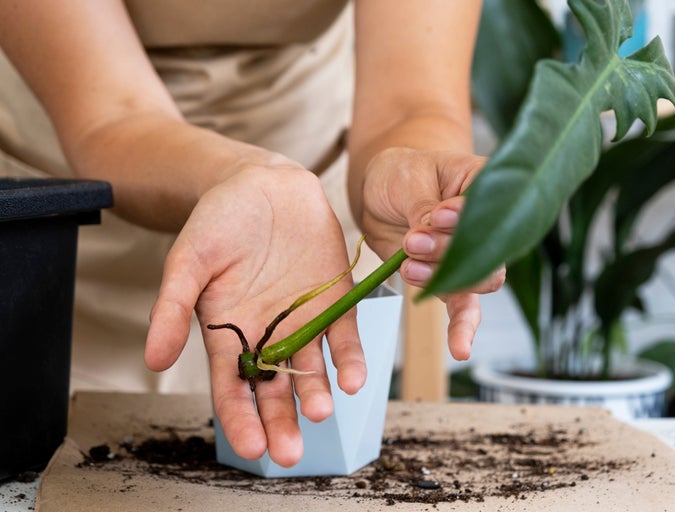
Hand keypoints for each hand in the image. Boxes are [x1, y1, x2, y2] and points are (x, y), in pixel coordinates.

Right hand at [144, 164, 365, 466]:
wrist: (264, 184)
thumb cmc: (219, 221)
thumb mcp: (188, 261)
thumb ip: (171, 308)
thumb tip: (153, 360)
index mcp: (229, 331)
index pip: (232, 386)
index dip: (239, 418)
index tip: (250, 446)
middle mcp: (268, 334)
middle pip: (273, 389)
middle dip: (280, 421)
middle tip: (288, 452)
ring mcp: (303, 320)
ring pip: (310, 369)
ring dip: (315, 394)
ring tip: (319, 412)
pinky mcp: (334, 302)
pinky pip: (344, 337)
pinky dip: (350, 359)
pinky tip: (353, 379)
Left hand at [360, 147, 505, 359]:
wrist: (379, 190)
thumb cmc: (400, 172)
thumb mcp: (409, 179)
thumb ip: (421, 209)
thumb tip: (425, 237)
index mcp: (486, 186)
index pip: (492, 209)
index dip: (467, 220)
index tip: (438, 214)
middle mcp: (486, 225)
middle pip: (487, 252)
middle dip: (449, 252)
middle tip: (415, 240)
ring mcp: (469, 255)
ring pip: (475, 281)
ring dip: (440, 277)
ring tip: (408, 264)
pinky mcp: (447, 278)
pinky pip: (462, 307)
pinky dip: (461, 328)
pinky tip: (460, 349)